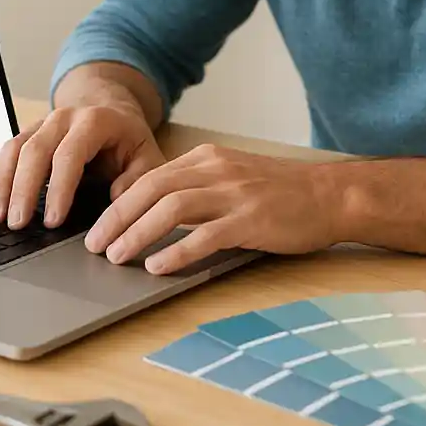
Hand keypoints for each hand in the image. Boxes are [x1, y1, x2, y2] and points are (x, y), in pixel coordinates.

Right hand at [0, 103, 165, 228]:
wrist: (113, 111)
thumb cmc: (130, 141)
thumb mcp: (148, 157)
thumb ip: (138, 180)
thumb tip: (118, 202)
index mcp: (95, 121)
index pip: (71, 154)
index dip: (59, 188)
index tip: (52, 221)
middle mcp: (64, 117)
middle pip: (36, 150)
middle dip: (24, 189)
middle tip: (18, 224)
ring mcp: (43, 123)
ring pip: (15, 148)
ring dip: (3, 184)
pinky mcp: (30, 133)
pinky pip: (8, 152)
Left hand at [82, 144, 340, 273]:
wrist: (331, 195)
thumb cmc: (280, 192)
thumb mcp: (232, 177)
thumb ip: (196, 188)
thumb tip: (153, 213)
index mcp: (206, 158)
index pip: (149, 177)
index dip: (119, 203)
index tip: (99, 226)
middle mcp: (215, 170)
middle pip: (151, 189)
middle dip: (116, 218)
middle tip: (94, 244)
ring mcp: (234, 193)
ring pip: (171, 208)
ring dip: (137, 233)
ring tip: (117, 256)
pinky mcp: (252, 220)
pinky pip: (205, 236)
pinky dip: (177, 251)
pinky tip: (158, 267)